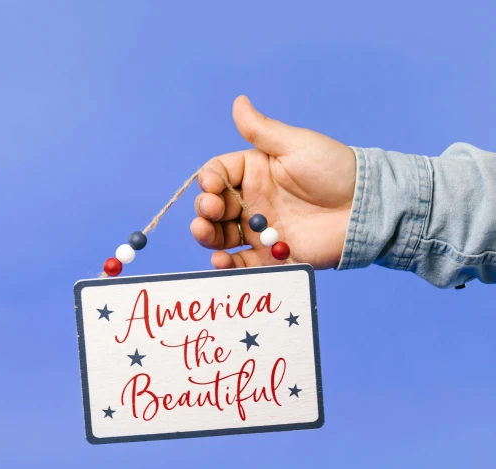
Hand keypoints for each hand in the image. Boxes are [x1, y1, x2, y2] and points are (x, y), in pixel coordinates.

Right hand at [190, 95, 356, 269]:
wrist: (366, 208)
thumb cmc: (335, 170)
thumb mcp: (296, 145)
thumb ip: (262, 130)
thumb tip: (238, 101)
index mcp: (253, 173)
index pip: (218, 175)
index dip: (208, 180)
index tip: (211, 185)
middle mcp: (252, 202)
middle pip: (213, 208)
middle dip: (204, 210)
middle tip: (211, 211)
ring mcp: (260, 230)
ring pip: (221, 236)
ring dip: (206, 236)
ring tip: (204, 233)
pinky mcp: (272, 256)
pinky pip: (242, 264)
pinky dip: (226, 266)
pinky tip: (221, 261)